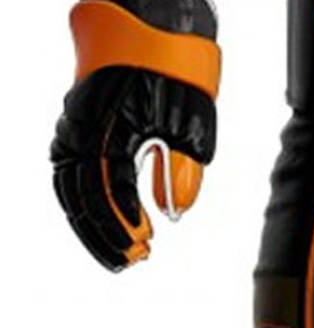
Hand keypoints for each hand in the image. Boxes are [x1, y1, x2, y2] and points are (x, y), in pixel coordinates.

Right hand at [51, 1, 219, 270]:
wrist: (154, 10)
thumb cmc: (177, 62)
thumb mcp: (192, 121)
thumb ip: (182, 169)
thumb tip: (174, 213)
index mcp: (109, 128)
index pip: (109, 192)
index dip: (125, 225)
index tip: (146, 246)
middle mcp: (82, 125)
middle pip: (81, 196)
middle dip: (103, 235)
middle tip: (129, 262)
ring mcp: (75, 120)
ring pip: (68, 184)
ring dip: (90, 223)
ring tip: (116, 253)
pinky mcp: (78, 116)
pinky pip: (68, 166)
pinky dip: (79, 198)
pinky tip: (98, 219)